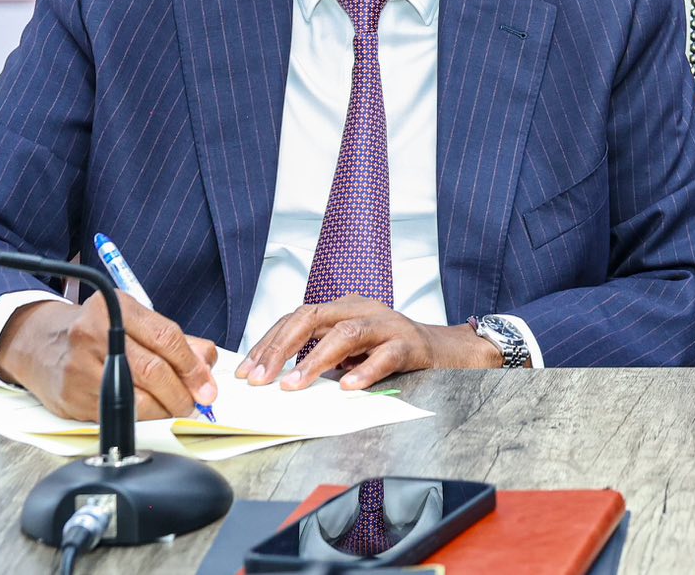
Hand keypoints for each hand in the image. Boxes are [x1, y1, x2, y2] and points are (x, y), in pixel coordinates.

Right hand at [0, 293, 218, 421]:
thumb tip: (206, 364)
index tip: (207, 385)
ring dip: (166, 411)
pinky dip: (142, 419)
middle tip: (196, 403)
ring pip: (138, 400)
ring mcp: (80, 369)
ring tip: (176, 409)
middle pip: (154, 371)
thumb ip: (173, 340)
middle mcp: (95, 335)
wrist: (40, 344)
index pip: (167, 338)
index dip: (193, 366)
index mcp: (116, 309)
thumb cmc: (96, 331)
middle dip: (183, 393)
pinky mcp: (72, 399)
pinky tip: (149, 414)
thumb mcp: (133, 320)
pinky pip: (118, 415)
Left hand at [235, 295, 502, 390]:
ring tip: (294, 385)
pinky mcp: (410, 344)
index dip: (268, 343)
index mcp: (343, 308)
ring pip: (346, 333)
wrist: (448, 351)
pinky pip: (385, 355)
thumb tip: (274, 378)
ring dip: (315, 360)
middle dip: (282, 348)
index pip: (296, 317)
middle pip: (313, 316)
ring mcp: (388, 324)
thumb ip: (320, 356)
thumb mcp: (351, 350)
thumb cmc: (392, 353)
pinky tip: (347, 387)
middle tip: (260, 379)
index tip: (246, 372)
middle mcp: (362, 309)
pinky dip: (364, 371)